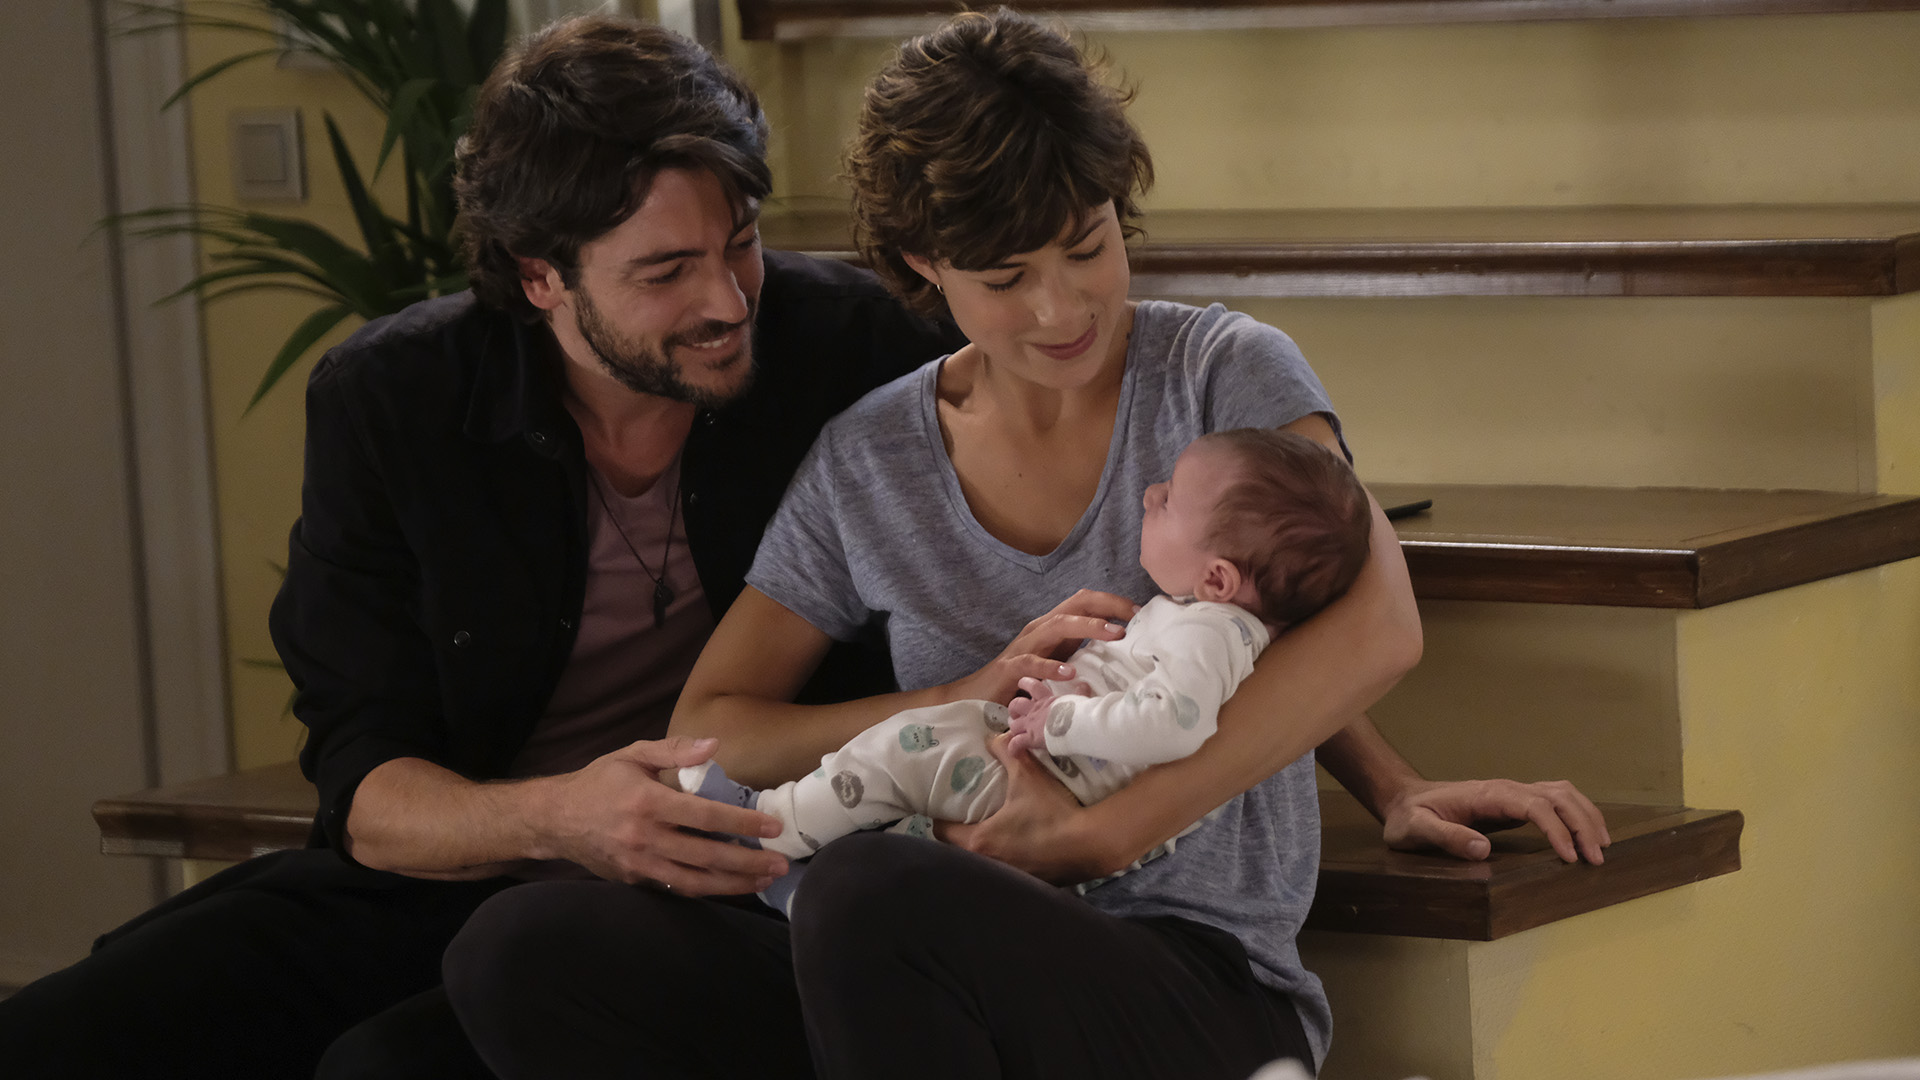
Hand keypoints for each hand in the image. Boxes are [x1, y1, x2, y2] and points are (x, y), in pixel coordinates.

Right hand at [542, 736, 791, 894]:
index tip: (773, 827)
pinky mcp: (634, 881)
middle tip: (781, 863)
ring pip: (694, 881)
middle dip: (748, 861)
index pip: (705, 815)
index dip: (742, 822)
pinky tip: (731, 887)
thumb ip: (675, 749)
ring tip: (764, 880)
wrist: (554, 820)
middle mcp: (645, 837)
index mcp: (647, 801)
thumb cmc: (598, 782)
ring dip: (733, 884)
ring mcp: (639, 864)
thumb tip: (715, 745)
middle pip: (706, 855)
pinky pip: (676, 889)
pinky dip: (706, 890)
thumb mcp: (632, 754)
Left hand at [937, 734, 1111, 884]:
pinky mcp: (1031, 884)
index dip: (942, 817)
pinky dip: (1011, 859)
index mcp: (979, 841)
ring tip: (995, 830)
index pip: (942, 832)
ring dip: (987, 849)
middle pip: (961, 849)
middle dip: (962, 833)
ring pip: (985, 863)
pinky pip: (1010, 872)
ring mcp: (1010, 878)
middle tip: (970, 814)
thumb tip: (993, 737)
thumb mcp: (1028, 775)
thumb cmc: (1052, 812)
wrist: (1092, 844)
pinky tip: (1022, 846)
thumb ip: (1007, 752)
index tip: (948, 806)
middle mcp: (988, 865)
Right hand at [939, 590, 1135, 704]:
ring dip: (1088, 627)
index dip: (1112, 602)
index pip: (1085, 602)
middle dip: (1107, 606)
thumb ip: (1081, 654)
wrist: (979, 697)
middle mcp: (1040, 629)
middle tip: (1134, 616)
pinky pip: (1032, 662)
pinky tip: (1070, 672)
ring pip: (1058, 625)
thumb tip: (1121, 655)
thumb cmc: (1024, 682)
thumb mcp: (1058, 664)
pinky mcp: (1011, 667)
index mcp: (1053, 627)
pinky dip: (1051, 665)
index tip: (1139, 613)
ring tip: (1114, 634)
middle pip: (1076, 604)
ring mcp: (1025, 646)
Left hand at [1006, 676, 1090, 754]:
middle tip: (1016, 712)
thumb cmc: (1080, 712)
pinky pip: (1016, 743)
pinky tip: (1015, 752)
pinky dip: (1014, 748)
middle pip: (1016, 704)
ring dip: (1014, 728)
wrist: (1078, 724)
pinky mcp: (1031, 738)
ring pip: (1014, 724)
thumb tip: (1083, 684)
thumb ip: (1080, 692)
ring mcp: (1031, 724)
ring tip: (1016, 732)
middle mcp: (1036, 710)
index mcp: (1047, 699)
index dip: (1026, 684)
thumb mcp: (1080, 699)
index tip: (1023, 683)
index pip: (1033, 686)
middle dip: (1014, 709)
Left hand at [1382, 777, 1611, 863]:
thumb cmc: (1408, 817)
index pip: (1533, 806)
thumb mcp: (1417, 829)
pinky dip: (1577, 813)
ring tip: (1601, 847)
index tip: (1569, 857)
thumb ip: (1446, 837)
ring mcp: (1512, 793)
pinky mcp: (1515, 803)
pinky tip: (1587, 833)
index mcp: (1486, 795)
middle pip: (1557, 796)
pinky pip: (1555, 801)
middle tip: (1596, 858)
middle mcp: (1505, 789)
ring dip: (1586, 816)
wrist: (1404, 800)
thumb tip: (1484, 849)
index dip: (1555, 829)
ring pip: (1562, 794)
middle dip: (1581, 824)